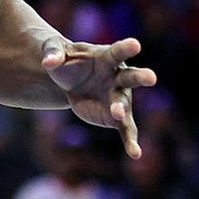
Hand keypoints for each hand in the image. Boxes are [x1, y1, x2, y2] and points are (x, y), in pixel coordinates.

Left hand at [41, 36, 158, 157]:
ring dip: (122, 109)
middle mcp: (118, 77)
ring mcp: (119, 98)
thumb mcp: (55, 50)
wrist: (68, 80)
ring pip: (124, 104)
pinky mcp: (114, 117)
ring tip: (118, 115)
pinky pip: (125, 129)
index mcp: (106, 57)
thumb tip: (47, 62)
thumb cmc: (66, 60)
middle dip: (140, 77)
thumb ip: (53, 54)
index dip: (126, 47)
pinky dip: (131, 141)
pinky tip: (136, 153)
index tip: (135, 44)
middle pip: (131, 76)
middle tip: (151, 77)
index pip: (117, 51)